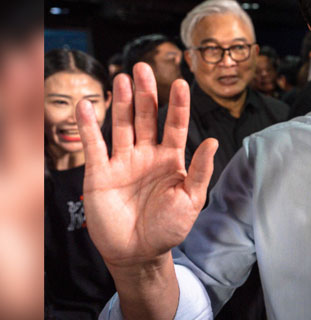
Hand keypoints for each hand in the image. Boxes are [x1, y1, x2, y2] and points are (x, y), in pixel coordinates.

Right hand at [76, 63, 217, 269]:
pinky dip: (89, 126)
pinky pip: (94, 145)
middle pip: (147, 117)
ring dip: (122, 102)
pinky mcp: (100, 172)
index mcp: (171, 159)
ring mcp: (123, 161)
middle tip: (143, 67)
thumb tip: (212, 141)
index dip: (178, 105)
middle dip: (146, 93)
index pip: (176, 125)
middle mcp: (147, 154)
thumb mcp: (191, 200)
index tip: (181, 83)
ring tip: (123, 78)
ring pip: (122, 125)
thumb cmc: (169, 228)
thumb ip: (200, 170)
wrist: (138, 252)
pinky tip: (87, 105)